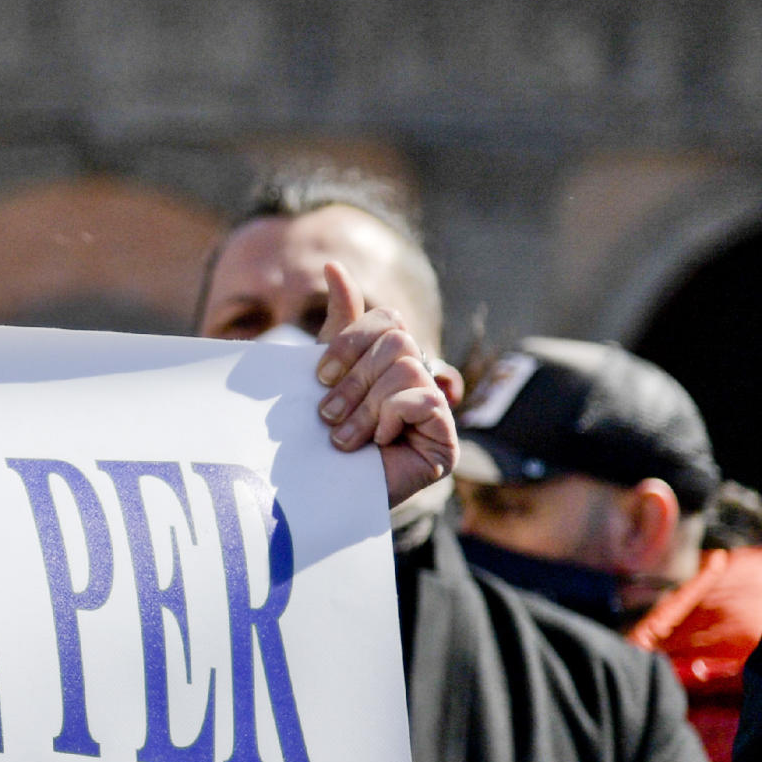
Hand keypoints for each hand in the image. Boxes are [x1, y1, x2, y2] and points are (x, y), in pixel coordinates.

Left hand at [314, 262, 457, 506]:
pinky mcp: (445, 442)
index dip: (350, 342)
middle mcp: (421, 379)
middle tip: (328, 414)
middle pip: (398, 341)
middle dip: (354, 379)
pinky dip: (390, 419)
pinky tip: (376, 444)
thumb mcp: (323, 374)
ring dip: (364, 405)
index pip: (387, 319)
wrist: (315, 495)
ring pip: (407, 369)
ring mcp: (437, 411)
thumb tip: (333, 265)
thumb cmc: (316, 435)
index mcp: (392, 360)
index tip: (319, 376)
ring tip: (343, 437)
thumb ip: (337, 324)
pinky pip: (423, 401)